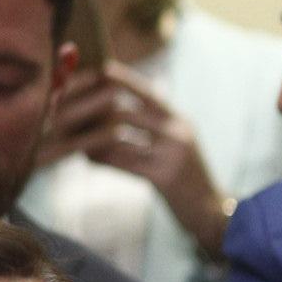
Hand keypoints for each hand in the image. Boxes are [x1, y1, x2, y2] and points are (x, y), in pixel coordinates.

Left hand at [48, 64, 229, 256]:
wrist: (211, 212)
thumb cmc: (187, 179)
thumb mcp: (177, 146)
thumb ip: (155, 128)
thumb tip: (116, 114)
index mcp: (179, 121)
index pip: (147, 92)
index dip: (123, 80)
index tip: (99, 69)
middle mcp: (177, 132)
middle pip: (128, 111)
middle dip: (96, 109)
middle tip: (70, 106)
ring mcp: (172, 154)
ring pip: (121, 138)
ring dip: (93, 136)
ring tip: (74, 133)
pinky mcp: (164, 176)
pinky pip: (124, 163)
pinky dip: (102, 159)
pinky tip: (88, 158)